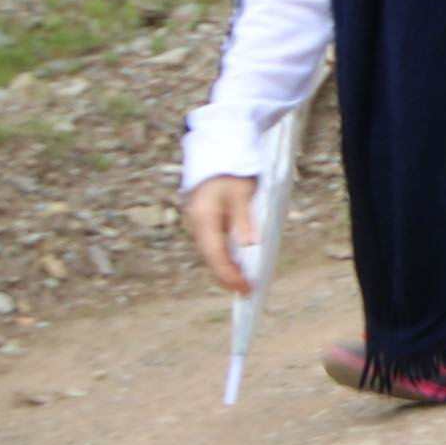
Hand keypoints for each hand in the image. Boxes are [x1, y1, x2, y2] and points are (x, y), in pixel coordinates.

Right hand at [183, 176, 258, 296]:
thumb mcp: (241, 193)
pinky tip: (238, 265)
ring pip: (212, 251)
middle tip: (247, 291)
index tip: (244, 287)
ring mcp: (200, 223)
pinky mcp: (206, 221)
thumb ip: (244, 218)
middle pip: (211, 256)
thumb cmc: (231, 171)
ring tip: (244, 283)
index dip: (229, 273)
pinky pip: (215, 244)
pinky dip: (226, 256)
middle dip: (228, 275)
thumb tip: (248, 244)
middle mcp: (197, 223)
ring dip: (227, 267)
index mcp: (204, 217)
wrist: (217, 154)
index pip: (215, 253)